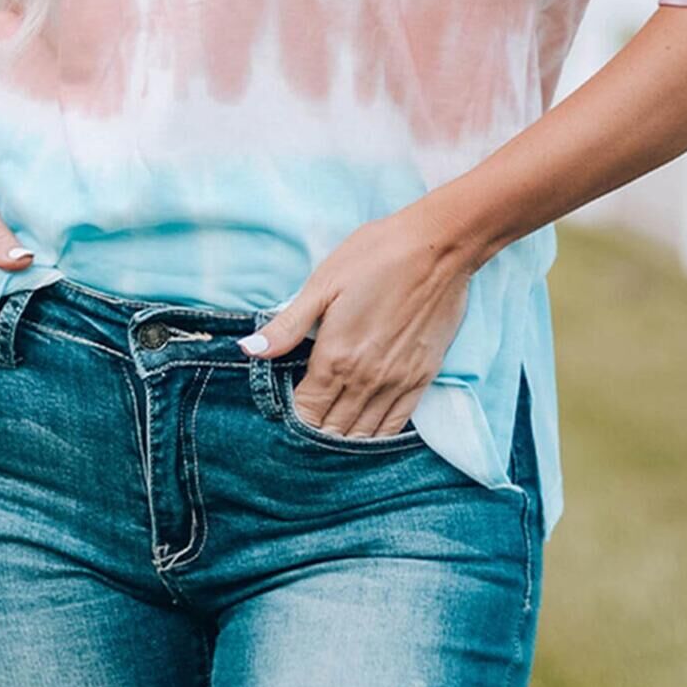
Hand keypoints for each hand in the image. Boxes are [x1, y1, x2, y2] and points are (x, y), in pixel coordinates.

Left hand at [238, 201, 476, 436]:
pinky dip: (377, 436)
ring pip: (364, 433)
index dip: (292, 419)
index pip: (306, 411)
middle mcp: (366, 379)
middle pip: (333, 429)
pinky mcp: (423, 377)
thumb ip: (286, 326)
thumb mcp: (322, 285)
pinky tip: (365, 433)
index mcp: (336, 357)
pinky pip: (396, 424)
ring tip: (330, 435)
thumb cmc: (375, 257)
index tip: (284, 414)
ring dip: (344, 439)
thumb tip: (249, 351)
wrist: (437, 247)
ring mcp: (397, 382)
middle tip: (304, 428)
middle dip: (315, 433)